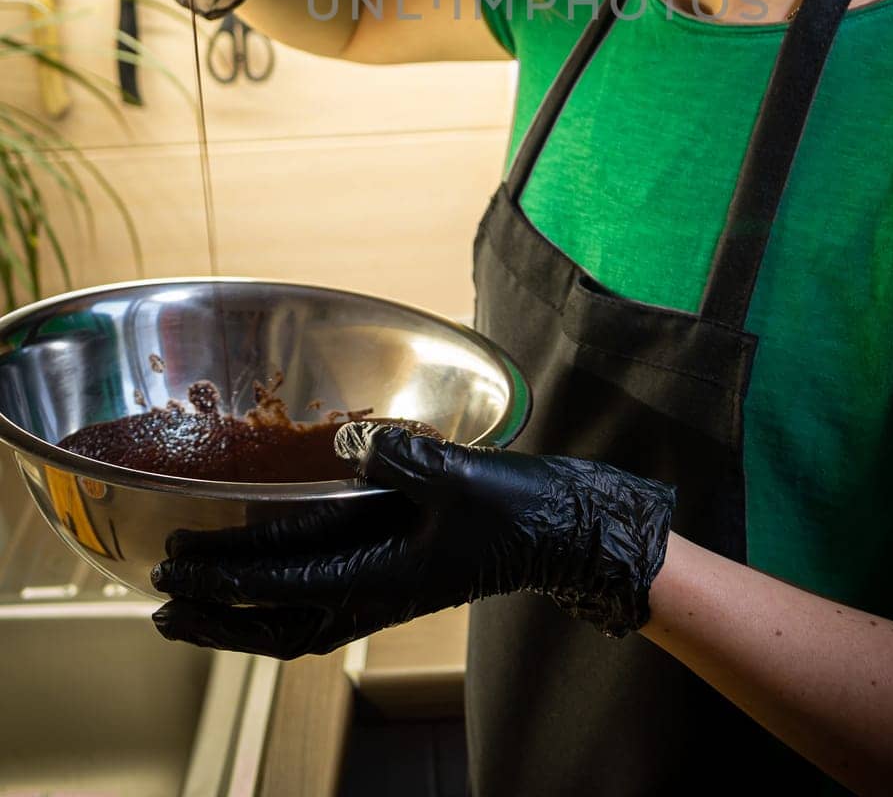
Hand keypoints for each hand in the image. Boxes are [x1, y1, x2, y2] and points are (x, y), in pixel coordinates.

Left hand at [150, 420, 675, 659]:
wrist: (560, 532)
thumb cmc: (517, 508)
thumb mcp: (463, 476)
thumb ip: (408, 459)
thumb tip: (355, 439)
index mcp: (383, 577)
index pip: (284, 584)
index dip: (226, 578)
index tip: (177, 568)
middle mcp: (373, 594)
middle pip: (275, 625)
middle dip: (215, 619)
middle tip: (160, 605)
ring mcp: (381, 591)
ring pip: (292, 623)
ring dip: (238, 621)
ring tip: (192, 611)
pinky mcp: (391, 576)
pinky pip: (317, 607)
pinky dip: (276, 606)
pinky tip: (262, 587)